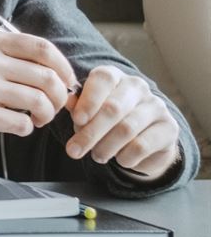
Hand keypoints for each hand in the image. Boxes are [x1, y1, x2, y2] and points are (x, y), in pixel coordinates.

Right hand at [0, 30, 75, 153]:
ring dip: (45, 115)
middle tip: (52, 106)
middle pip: (47, 77)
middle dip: (59, 97)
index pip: (43, 49)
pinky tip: (15, 127)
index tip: (66, 82)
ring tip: (35, 119)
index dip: (64, 68)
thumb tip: (49, 70)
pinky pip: (20, 123)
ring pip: (39, 102)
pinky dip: (25, 129)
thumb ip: (3, 55)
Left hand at [64, 65, 180, 175]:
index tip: (77, 120)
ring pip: (126, 129)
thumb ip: (77, 107)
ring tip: (96, 156)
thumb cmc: (105, 122)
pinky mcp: (169, 128)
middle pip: (113, 108)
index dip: (89, 100)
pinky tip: (120, 159)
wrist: (142, 142)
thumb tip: (67, 100)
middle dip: (90, 133)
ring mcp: (156, 106)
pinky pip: (142, 145)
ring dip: (105, 147)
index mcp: (114, 77)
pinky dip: (125, 156)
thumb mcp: (88, 113)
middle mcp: (137, 87)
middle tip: (74, 151)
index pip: (103, 79)